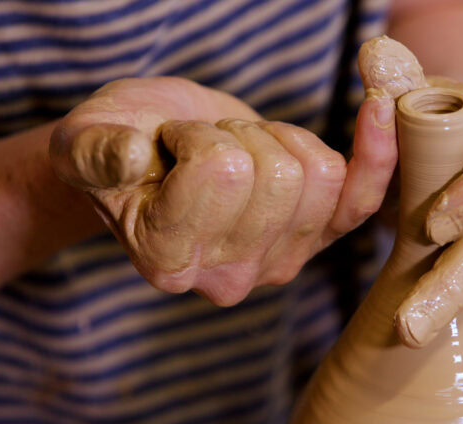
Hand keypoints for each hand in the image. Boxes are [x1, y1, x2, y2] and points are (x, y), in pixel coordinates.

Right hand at [50, 77, 397, 304]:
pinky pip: (363, 197)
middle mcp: (230, 276)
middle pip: (281, 175)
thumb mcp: (86, 139)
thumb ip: (94, 152)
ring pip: (322, 174)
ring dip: (277, 138)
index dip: (198, 135)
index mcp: (167, 260)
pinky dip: (377, 150)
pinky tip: (376, 107)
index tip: (172, 143)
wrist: (157, 155)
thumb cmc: (121, 144)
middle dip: (240, 135)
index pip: (221, 172)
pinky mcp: (318, 237)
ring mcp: (282, 261)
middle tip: (206, 146)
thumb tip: (127, 158)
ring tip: (236, 149)